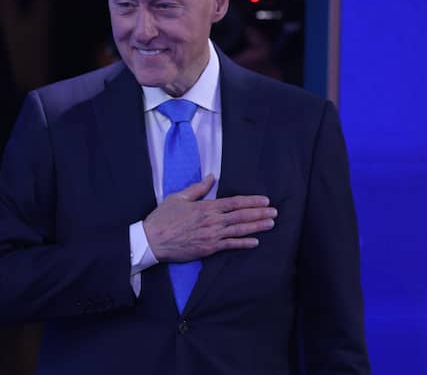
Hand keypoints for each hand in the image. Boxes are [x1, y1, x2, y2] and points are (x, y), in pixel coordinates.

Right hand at [143, 175, 276, 261]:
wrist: (153, 240)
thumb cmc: (163, 218)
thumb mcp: (179, 197)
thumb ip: (198, 188)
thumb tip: (212, 177)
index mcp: (206, 207)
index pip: (234, 203)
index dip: (251, 202)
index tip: (265, 200)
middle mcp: (212, 221)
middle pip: (241, 216)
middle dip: (259, 213)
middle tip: (274, 212)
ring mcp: (211, 236)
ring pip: (239, 230)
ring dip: (256, 227)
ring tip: (270, 224)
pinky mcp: (208, 249)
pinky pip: (229, 246)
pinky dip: (243, 244)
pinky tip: (255, 242)